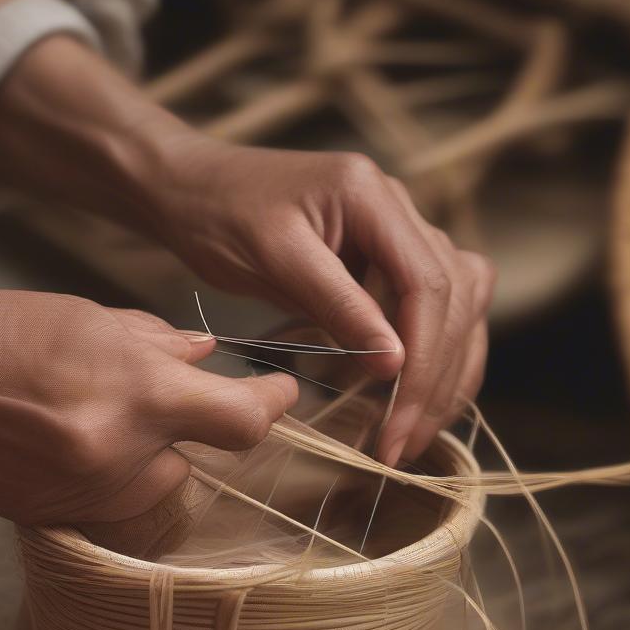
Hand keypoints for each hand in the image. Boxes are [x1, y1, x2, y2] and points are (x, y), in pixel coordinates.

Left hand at [0, 8, 492, 464]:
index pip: (431, 287)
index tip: (395, 428)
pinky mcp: (369, 257)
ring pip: (452, 307)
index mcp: (373, 195)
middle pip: (458, 300)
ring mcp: (388, 229)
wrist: (172, 183)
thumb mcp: (264, 257)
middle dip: (440, 378)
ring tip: (403, 435)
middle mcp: (395, 206)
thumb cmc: (206, 209)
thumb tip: (395, 360)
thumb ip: (334, 304)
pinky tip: (389, 401)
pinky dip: (413, 360)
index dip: (423, 363)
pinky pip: (416, 312)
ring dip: (439, 375)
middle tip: (403, 446)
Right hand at [0, 279, 296, 524]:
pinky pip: (108, 504)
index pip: (240, 421)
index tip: (281, 393)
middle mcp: (115, 455)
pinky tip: (59, 441)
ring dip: (141, 456)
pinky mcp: (50, 519)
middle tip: (137, 394)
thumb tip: (206, 358)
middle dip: (179, 428)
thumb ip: (160, 345)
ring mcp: (81, 495)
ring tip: (84, 415)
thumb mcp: (93, 318)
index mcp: (133, 393)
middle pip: (192, 458)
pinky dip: (103, 477)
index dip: (272, 406)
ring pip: (151, 485)